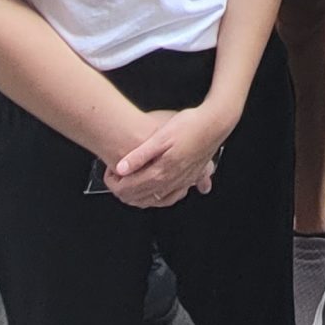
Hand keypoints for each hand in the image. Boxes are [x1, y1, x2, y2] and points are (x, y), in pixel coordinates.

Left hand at [108, 102, 226, 206]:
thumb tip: (121, 168)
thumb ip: (140, 154)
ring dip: (138, 197)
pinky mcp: (189, 178)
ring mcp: (181, 182)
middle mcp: (170, 181)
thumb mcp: (162, 136)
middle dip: (122, 192)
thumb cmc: (190, 125)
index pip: (130, 188)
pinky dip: (158, 199)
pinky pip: (170, 197)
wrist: (216, 123)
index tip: (108, 174)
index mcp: (161, 171)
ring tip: (128, 187)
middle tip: (113, 180)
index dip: (114, 184)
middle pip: (139, 197)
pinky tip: (155, 193)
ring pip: (154, 200)